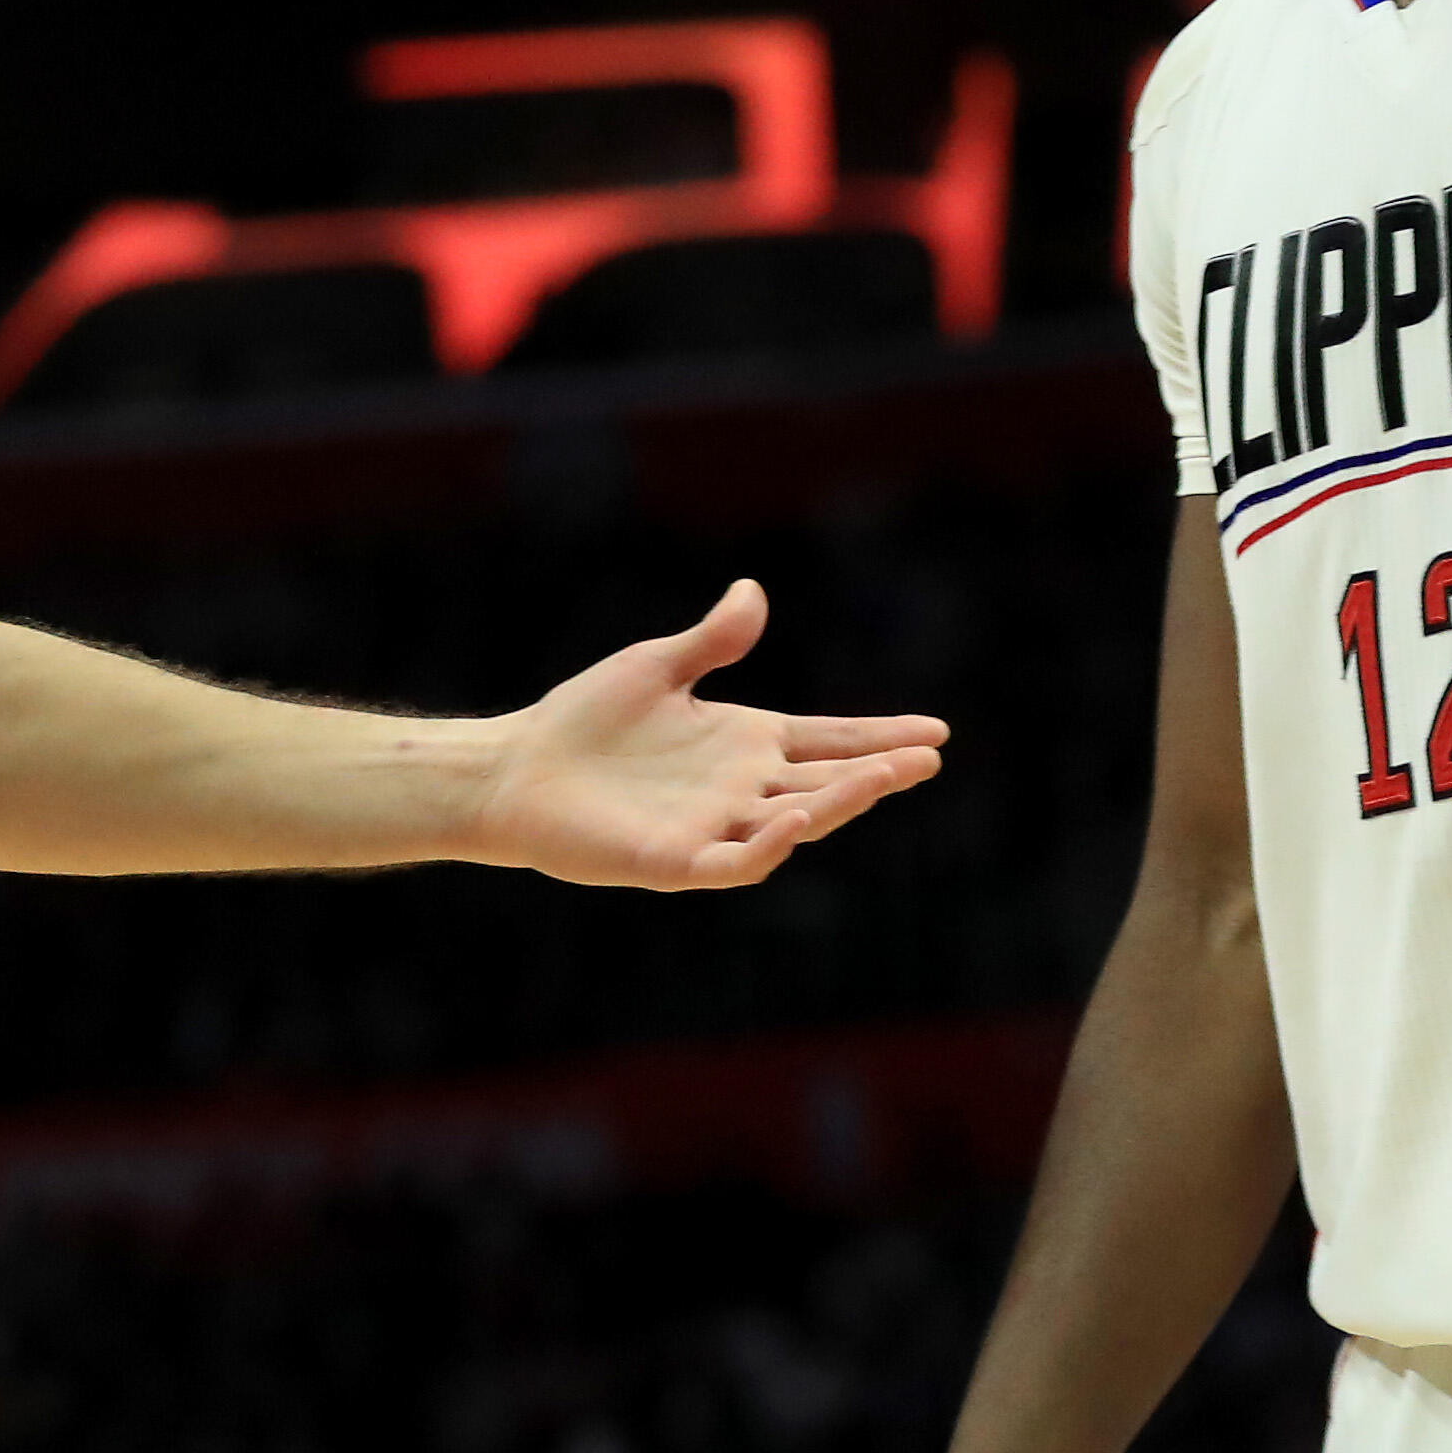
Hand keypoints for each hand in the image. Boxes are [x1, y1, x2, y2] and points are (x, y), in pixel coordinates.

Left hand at [470, 581, 945, 888]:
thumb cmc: (584, 720)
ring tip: (884, 776)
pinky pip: (735, 861)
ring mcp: (713, 828)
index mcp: (745, 743)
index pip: (829, 741)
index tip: (936, 732)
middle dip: (878, 771)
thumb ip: (711, 639)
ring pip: (795, 821)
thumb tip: (754, 591)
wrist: (515, 769)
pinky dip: (768, 845)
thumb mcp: (656, 667)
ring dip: (839, 803)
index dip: (880, 737)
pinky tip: (792, 819)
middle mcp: (741, 790)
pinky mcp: (676, 861)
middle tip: (928, 757)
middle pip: (826, 783)